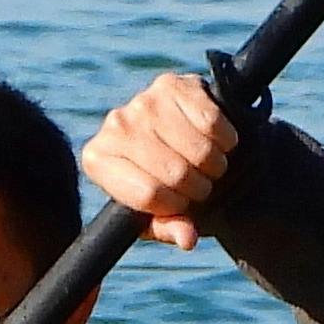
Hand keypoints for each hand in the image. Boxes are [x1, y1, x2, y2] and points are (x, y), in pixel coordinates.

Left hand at [81, 70, 242, 249]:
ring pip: (199, 150)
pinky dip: (225, 141)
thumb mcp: (156, 214)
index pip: (149, 194)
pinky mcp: (172, 84)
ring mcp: (143, 100)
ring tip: (208, 166)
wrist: (174, 136)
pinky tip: (216, 142)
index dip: (175, 206)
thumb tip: (188, 239)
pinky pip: (213, 123)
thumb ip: (168, 228)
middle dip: (198, 188)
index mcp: (98, 160)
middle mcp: (114, 124)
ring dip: (215, 166)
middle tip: (200, 185)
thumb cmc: (159, 181)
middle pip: (175, 173)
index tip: (181, 204)